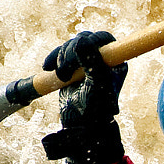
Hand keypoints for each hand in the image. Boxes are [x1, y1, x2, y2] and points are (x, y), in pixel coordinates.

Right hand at [42, 30, 129, 163]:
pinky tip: (48, 67)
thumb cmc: (94, 109)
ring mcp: (88, 62)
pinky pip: (62, 52)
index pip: (104, 39)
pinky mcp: (73, 66)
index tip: (79, 50)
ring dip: (62, 58)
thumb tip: (81, 39)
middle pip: (85, 39)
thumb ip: (92, 62)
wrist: (80, 125)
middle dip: (71, 53)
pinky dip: (54, 58)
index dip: (90, 41)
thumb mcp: (95, 85)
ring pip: (72, 45)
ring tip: (61, 77)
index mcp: (116, 62)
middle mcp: (104, 59)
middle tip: (65, 73)